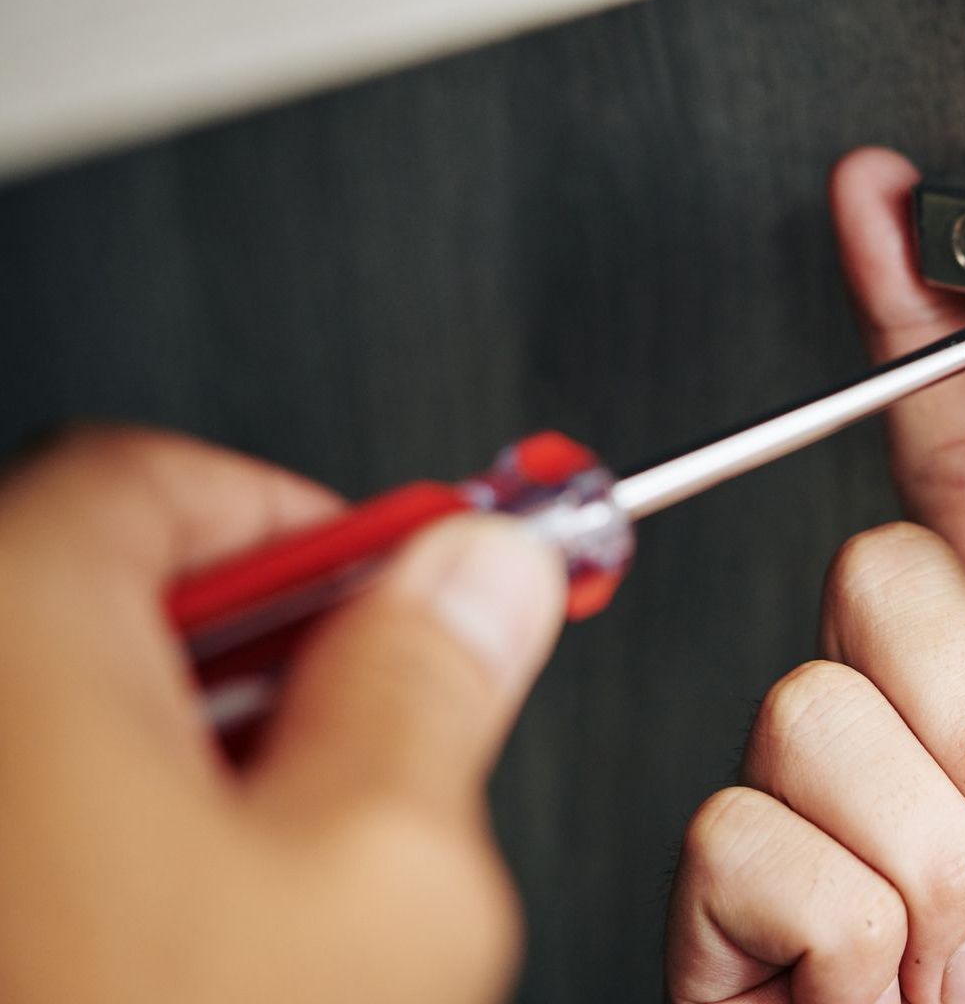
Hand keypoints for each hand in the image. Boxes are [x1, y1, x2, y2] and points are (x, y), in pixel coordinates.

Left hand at [0, 427, 564, 1002]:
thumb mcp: (379, 878)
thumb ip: (438, 685)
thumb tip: (482, 577)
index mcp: (13, 635)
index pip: (151, 474)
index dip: (314, 520)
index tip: (403, 578)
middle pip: (113, 591)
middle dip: (277, 654)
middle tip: (369, 738)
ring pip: (73, 710)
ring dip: (205, 755)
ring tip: (290, 871)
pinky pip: (39, 803)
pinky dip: (124, 829)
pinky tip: (200, 926)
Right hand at [666, 148, 964, 1002]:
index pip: (960, 452)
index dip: (919, 322)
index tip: (890, 208)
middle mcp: (930, 714)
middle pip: (877, 569)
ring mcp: (834, 807)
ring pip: (814, 706)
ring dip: (940, 846)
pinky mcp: (749, 908)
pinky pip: (749, 833)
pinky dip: (852, 932)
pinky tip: (897, 984)